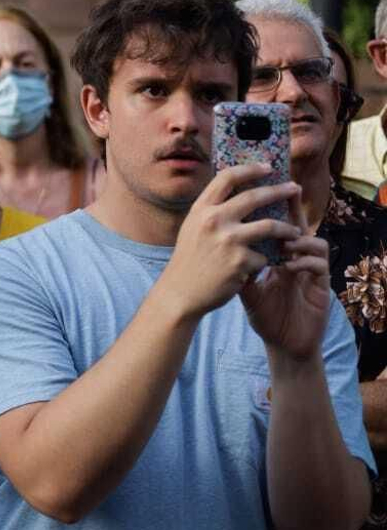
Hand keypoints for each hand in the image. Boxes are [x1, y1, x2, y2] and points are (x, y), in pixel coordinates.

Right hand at [162, 164, 301, 319]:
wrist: (181, 291)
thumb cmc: (190, 259)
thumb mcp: (194, 227)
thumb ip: (213, 212)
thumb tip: (241, 194)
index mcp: (201, 209)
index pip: (227, 178)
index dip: (250, 169)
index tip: (267, 167)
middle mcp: (214, 220)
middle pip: (255, 197)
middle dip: (280, 191)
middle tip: (294, 188)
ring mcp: (228, 240)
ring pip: (270, 226)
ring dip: (287, 228)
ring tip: (295, 232)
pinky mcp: (241, 261)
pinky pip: (265, 256)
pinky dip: (265, 261)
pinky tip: (261, 267)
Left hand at [240, 192, 333, 363]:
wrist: (284, 342)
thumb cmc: (265, 314)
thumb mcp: (243, 286)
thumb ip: (232, 262)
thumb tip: (208, 240)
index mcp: (278, 254)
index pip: (274, 224)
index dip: (269, 207)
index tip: (255, 187)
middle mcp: (297, 257)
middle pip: (296, 223)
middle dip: (289, 206)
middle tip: (283, 191)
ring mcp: (311, 270)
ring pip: (313, 239)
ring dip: (296, 237)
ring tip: (282, 242)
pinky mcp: (321, 285)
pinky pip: (319, 263)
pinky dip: (303, 260)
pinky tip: (288, 265)